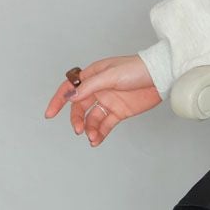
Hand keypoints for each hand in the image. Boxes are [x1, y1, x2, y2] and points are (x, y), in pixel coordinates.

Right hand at [44, 54, 162, 146]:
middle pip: (79, 107)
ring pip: (91, 118)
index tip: (50, 114)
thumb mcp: (110, 75)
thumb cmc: (136, 69)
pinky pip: (105, 125)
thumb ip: (90, 87)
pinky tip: (96, 140)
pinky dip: (99, 133)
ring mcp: (108, 101)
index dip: (58, 100)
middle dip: (76, 119)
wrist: (160, 77)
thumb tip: (71, 97)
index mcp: (93, 76)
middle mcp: (98, 89)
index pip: (70, 88)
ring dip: (89, 129)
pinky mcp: (119, 112)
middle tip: (79, 130)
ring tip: (91, 138)